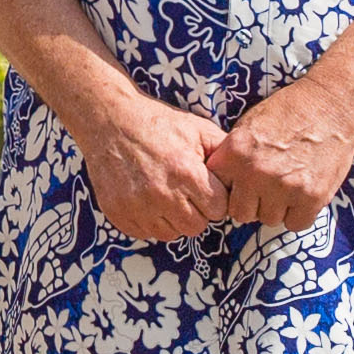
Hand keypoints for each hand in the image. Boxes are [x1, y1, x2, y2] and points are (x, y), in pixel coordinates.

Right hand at [62, 83, 235, 244]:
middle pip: (196, 226)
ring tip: (166, 194)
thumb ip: (224, 153)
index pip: (219, 211)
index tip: (204, 186)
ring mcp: (138, 207)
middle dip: (196, 211)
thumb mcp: (198, 129)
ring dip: (173, 219)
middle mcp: (163, 196)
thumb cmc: (157, 124)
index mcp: (187, 175)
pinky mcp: (119, 214)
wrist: (109, 120)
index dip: (215, 198)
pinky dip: (150, 221)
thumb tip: (245, 173)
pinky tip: (148, 199)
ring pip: (171, 234)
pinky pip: (146, 233)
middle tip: (185, 191)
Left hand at [209, 78, 353, 230]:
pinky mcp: (312, 197)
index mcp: (235, 154)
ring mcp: (284, 187)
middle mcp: (255, 174)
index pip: (218, 192)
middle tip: (266, 190)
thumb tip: (221, 182)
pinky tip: (302, 196)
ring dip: (277, 208)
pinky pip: (296, 224)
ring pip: (268, 220)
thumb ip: (232, 156)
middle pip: (241, 214)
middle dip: (252, 204)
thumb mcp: (247, 125)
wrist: (330, 106)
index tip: (242, 186)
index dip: (231, 191)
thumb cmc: (288, 112)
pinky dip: (299, 214)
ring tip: (287, 187)